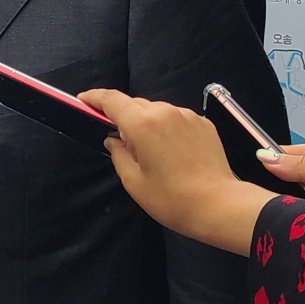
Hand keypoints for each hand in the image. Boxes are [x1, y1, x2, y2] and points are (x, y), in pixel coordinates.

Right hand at [80, 89, 274, 255]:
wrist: (220, 206)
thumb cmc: (172, 199)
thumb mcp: (134, 182)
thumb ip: (118, 154)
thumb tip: (114, 140)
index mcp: (142, 124)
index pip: (111, 100)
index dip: (94, 97)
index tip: (83, 101)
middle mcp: (164, 111)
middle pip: (134, 105)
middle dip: (123, 116)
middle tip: (120, 139)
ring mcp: (186, 115)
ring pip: (157, 111)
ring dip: (147, 122)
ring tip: (151, 150)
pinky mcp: (203, 123)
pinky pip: (177, 119)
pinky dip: (168, 128)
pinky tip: (173, 152)